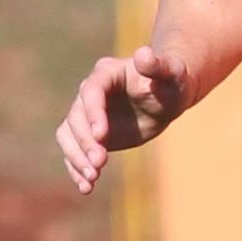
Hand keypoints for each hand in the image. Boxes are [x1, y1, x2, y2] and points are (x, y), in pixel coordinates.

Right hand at [55, 46, 190, 194]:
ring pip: (68, 136)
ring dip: (76, 158)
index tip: (101, 136)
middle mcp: (90, 93)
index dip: (93, 113)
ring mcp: (87, 114)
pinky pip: (74, 152)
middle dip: (85, 142)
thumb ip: (160, 65)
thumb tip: (143, 53)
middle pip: (75, 117)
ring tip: (93, 178)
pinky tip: (87, 187)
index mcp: (106, 73)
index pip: (91, 92)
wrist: (168, 97)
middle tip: (100, 163)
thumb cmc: (173, 81)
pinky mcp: (89, 135)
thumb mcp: (173, 73)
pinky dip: (77, 169)